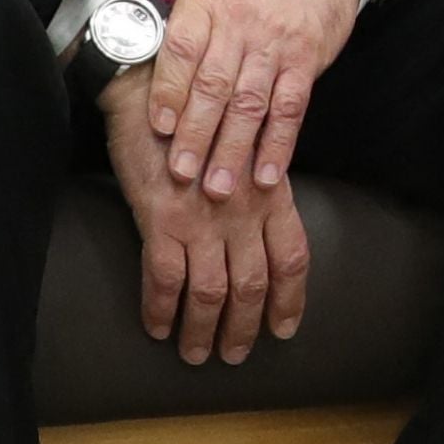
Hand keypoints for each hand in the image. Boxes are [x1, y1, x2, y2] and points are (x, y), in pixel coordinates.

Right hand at [103, 65, 310, 362]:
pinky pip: (163, 281)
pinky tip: (157, 327)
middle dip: (245, 326)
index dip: (291, 298)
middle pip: (254, 282)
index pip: (292, 256)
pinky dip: (160, 310)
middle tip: (235, 354)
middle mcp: (242, 209)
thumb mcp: (243, 151)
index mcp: (269, 192)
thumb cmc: (197, 118)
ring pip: (211, 291)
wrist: (150, 89)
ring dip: (204, 330)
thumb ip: (256, 190)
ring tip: (196, 354)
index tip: (284, 328)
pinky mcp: (161, 221)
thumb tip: (258, 235)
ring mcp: (202, 218)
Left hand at [153, 0, 362, 199]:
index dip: (169, 90)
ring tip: (218, 186)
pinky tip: (266, 173)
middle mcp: (239, 25)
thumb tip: (155, 93)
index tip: (159, 128)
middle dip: (196, 134)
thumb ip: (184, 39)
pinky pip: (290, 108)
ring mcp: (274, 44)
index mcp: (205, 6)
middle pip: (214, 85)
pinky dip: (278, 144)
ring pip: (250, 103)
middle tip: (183, 174)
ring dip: (234, 149)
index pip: (182, 50)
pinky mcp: (305, 60)